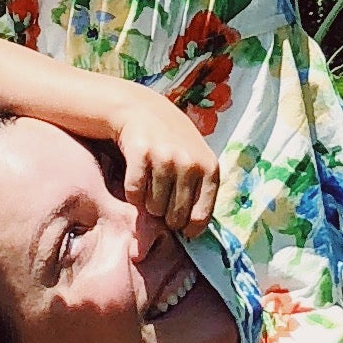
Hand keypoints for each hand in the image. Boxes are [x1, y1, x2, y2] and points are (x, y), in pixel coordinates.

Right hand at [110, 83, 219, 231]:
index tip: (179, 225)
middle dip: (164, 215)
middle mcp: (191, 163)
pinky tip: (135, 176)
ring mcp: (166, 157)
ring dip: (147, 202)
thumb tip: (192, 234)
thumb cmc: (172, 140)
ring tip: (149, 184)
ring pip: (153, 208)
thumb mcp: (196, 159)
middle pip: (174, 217)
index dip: (187, 228)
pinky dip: (131, 192)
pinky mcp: (141, 153)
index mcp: (210, 168)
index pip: (200, 218)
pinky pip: (134, 193)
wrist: (140, 108)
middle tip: (160, 198)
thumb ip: (199, 190)